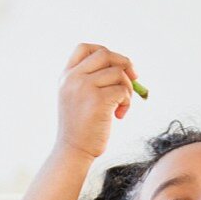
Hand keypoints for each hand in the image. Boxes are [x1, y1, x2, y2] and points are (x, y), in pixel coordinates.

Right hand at [56, 43, 136, 158]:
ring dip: (127, 89)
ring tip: (122, 106)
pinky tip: (120, 115)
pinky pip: (123, 90)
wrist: (73, 151)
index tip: (116, 66)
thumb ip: (91, 80)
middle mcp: (73, 78)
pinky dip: (127, 102)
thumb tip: (126, 68)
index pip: (84, 48)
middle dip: (124, 64)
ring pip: (118, 73)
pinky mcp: (97, 100)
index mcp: (66, 76)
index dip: (104, 51)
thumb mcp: (78, 98)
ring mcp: (84, 87)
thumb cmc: (81, 128)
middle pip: (105, 54)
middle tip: (134, 78)